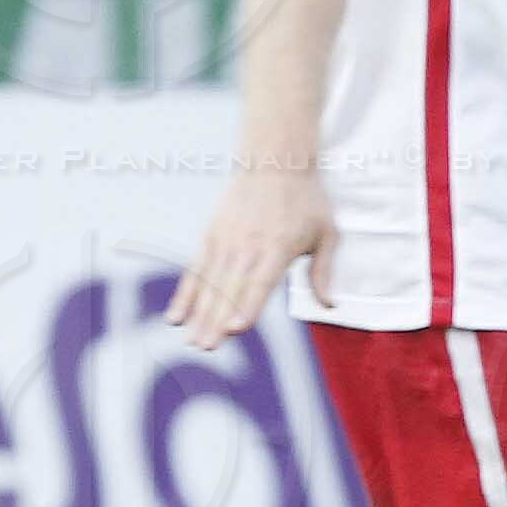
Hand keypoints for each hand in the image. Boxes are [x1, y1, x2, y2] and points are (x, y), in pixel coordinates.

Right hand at [169, 159, 334, 351]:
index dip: (248, 306)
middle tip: (207, 347)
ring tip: (192, 340)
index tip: (236, 328)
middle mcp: (248, 246)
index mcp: (278, 247)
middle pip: (230, 289)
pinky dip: (185, 294)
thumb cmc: (306, 198)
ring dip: (200, 314)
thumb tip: (330, 306)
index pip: (260, 282)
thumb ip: (322, 272)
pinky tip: (176, 316)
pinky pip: (196, 271)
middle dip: (217, 320)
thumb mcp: (327, 233)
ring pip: (210, 284)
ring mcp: (226, 241)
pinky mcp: (211, 236)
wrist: (276, 160)